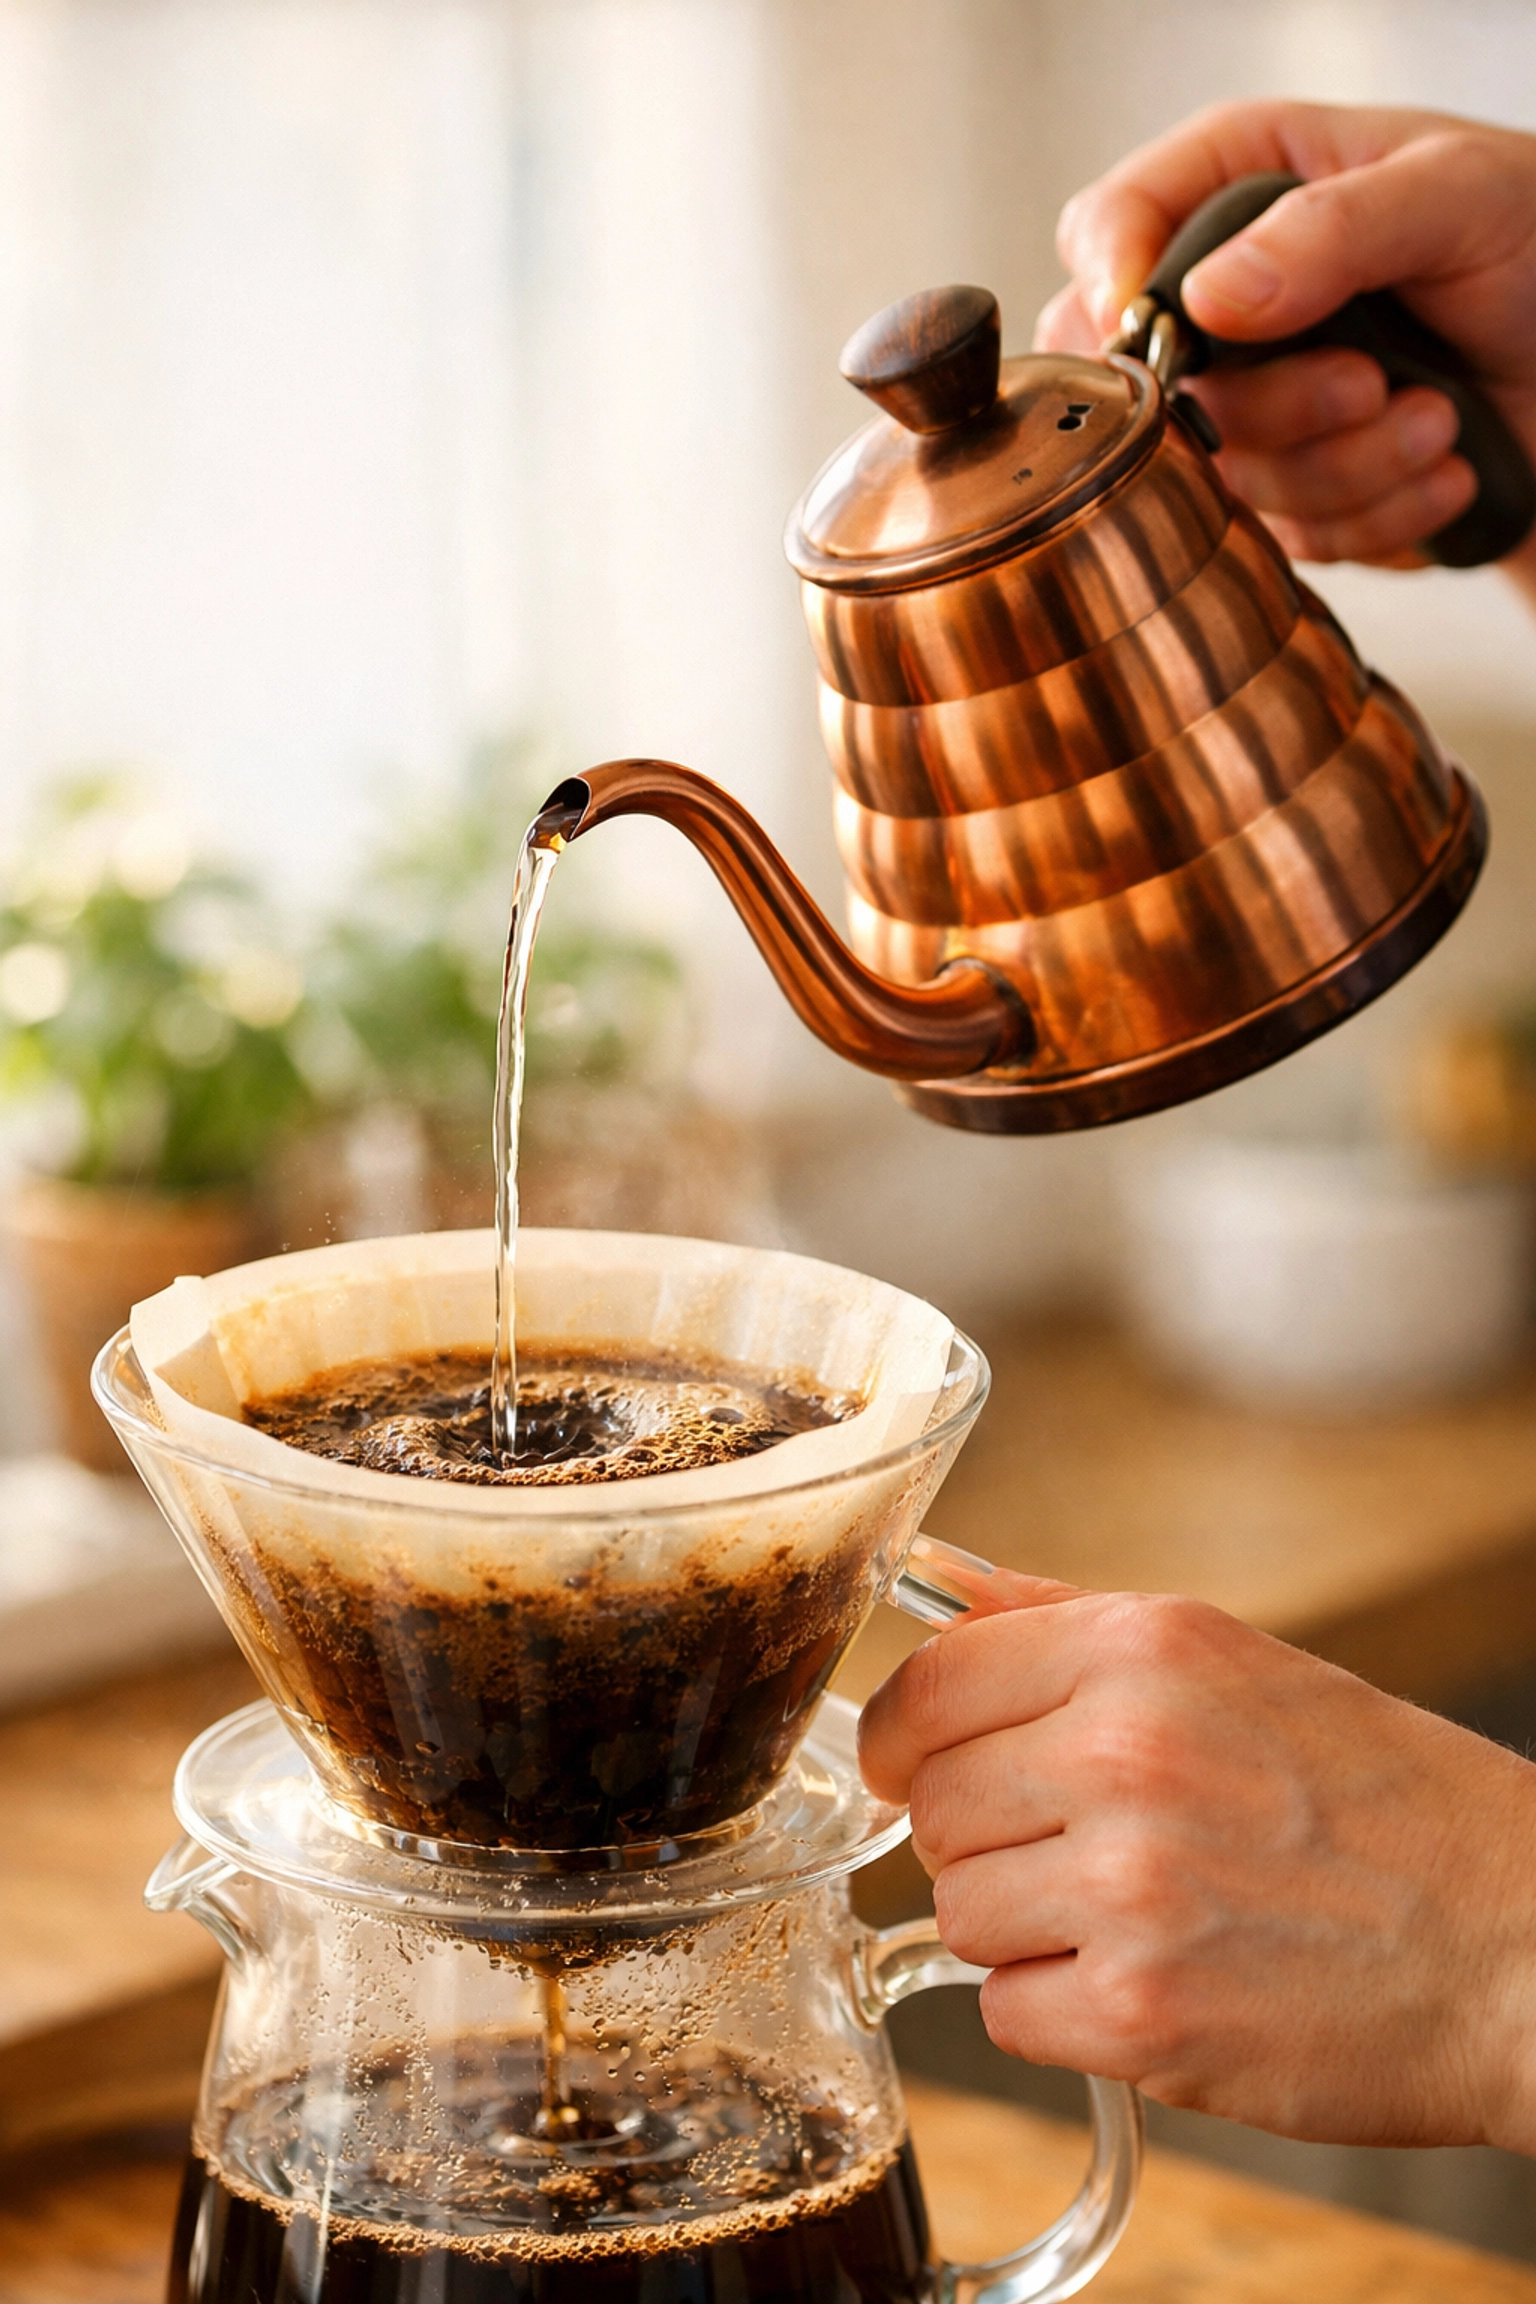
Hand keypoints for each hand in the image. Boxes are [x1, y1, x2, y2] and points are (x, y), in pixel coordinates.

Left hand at [859, 1574, 1535, 2150]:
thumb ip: (1071, 1627)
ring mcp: (1128, 1888)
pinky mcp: (1140, 2016)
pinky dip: (1060, 2013)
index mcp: (1140, 1649)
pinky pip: (1005, 2013)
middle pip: (935, 1807)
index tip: (905, 1767)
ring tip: (1133, 1920)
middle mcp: (1122, 1753)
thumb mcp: (1235, 1662)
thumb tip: (945, 1597)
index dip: (902, 1737)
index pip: (931, 1683)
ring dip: (1024, 1929)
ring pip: (960, 1913)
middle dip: (983, 1838)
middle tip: (1072, 1854)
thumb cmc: (1386, 1803)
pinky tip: (1150, 1984)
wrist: (1522, 1945)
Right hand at [1035, 101, 1535, 591]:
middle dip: (1271, 407)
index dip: (1115, 287)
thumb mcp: (1458, 195)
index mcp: (1238, 186)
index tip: (1176, 332)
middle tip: (1368, 381)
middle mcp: (1223, 301)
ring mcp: (1248, 406)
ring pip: (1224, 480)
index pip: (1107, 230)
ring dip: (1351, 465)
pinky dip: (1377, 514)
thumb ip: (1333, 228)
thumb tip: (1207, 297)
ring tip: (1438, 417)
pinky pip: (1287, 540)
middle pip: (1146, 385)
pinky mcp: (1285, 495)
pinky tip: (1441, 465)